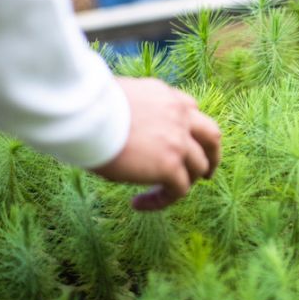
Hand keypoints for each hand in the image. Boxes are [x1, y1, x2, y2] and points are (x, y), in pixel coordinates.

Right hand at [92, 77, 221, 210]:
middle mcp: (179, 114)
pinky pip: (179, 190)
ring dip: (186, 182)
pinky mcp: (170, 165)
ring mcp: (179, 140)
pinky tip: (139, 203)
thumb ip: (130, 112)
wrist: (86, 114)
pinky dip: (163, 200)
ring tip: (166, 194)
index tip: (176, 142)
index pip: (190, 110)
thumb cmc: (87, 107)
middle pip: (211, 135)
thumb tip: (115, 128)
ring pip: (200, 166)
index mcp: (165, 95)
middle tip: (206, 172)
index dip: (188, 129)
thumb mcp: (115, 99)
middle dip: (212, 155)